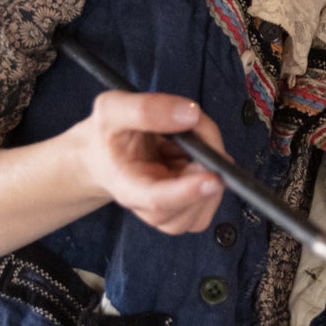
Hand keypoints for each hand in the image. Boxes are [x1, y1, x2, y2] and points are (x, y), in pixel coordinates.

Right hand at [69, 91, 225, 235]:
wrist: (107, 156)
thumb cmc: (108, 135)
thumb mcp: (111, 109)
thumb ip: (144, 109)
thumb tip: (191, 114)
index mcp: (128, 190)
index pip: (159, 201)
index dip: (188, 191)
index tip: (213, 178)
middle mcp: (153, 211)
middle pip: (197, 194)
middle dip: (206, 151)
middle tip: (191, 121)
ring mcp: (176, 216)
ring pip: (213, 191)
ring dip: (209, 156)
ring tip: (180, 141)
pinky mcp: (194, 212)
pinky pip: (218, 188)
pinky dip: (213, 164)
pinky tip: (189, 156)